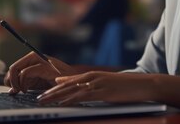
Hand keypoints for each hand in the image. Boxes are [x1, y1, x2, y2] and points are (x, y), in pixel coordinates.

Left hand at [4, 52, 75, 93]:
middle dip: (10, 81)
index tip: (14, 90)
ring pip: (16, 68)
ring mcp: (41, 60)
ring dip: (15, 83)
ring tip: (22, 91)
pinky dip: (23, 83)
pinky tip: (27, 90)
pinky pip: (25, 72)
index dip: (10, 79)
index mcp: (34, 59)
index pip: (15, 67)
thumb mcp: (37, 83)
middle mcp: (36, 56)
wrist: (74, 82)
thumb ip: (25, 84)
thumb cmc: (56, 82)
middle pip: (13, 67)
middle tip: (15, 91)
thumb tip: (11, 90)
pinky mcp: (45, 66)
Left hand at [37, 71, 154, 104]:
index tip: (42, 93)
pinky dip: (71, 100)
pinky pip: (84, 96)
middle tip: (37, 98)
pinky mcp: (102, 92)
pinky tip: (63, 104)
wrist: (142, 84)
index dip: (54, 88)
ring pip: (71, 90)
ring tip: (44, 102)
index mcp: (92, 76)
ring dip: (56, 97)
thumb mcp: (105, 83)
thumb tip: (77, 86)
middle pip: (66, 85)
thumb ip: (90, 85)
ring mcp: (97, 84)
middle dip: (51, 93)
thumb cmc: (125, 87)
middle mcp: (92, 77)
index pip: (68, 82)